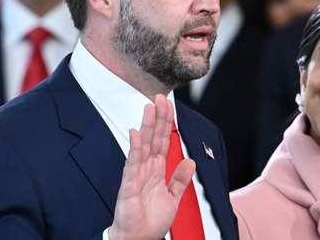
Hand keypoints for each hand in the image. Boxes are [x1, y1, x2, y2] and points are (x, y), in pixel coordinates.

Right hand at [108, 94, 196, 239]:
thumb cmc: (150, 221)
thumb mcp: (173, 197)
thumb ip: (180, 179)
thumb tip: (190, 161)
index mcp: (157, 170)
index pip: (163, 141)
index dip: (167, 124)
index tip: (169, 106)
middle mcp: (146, 169)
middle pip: (153, 138)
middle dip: (157, 118)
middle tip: (159, 98)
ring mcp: (136, 175)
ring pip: (143, 146)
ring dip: (146, 126)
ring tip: (149, 108)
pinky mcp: (128, 186)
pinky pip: (132, 164)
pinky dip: (134, 149)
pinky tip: (135, 134)